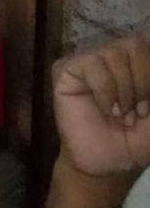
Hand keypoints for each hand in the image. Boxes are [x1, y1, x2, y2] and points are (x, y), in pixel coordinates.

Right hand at [53, 34, 149, 177]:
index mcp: (138, 59)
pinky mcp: (67, 69)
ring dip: (124, 90)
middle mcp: (115, 54)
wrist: (107, 164)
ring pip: (115, 52)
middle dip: (143, 82)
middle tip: (138, 112)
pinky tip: (107, 110)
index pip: (149, 43)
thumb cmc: (136, 139)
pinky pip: (92, 64)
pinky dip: (105, 91)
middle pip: (137, 44)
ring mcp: (90, 59)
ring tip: (121, 115)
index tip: (149, 106)